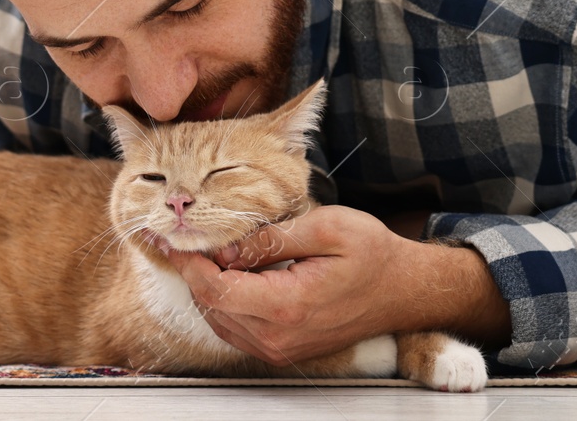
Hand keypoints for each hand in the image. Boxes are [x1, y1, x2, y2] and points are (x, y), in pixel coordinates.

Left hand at [160, 205, 431, 365]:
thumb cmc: (373, 255)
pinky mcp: (284, 349)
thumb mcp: (325, 228)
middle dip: (193, 271)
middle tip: (182, 238)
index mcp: (287, 305)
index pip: (215, 289)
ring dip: (207, 287)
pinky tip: (229, 274)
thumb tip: (226, 247)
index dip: (188, 263)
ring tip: (205, 252)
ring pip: (219, 321)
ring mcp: (281, 348)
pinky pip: (237, 329)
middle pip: (211, 307)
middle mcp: (279, 336)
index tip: (172, 237)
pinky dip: (224, 302)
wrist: (404, 291)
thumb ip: (271, 239)